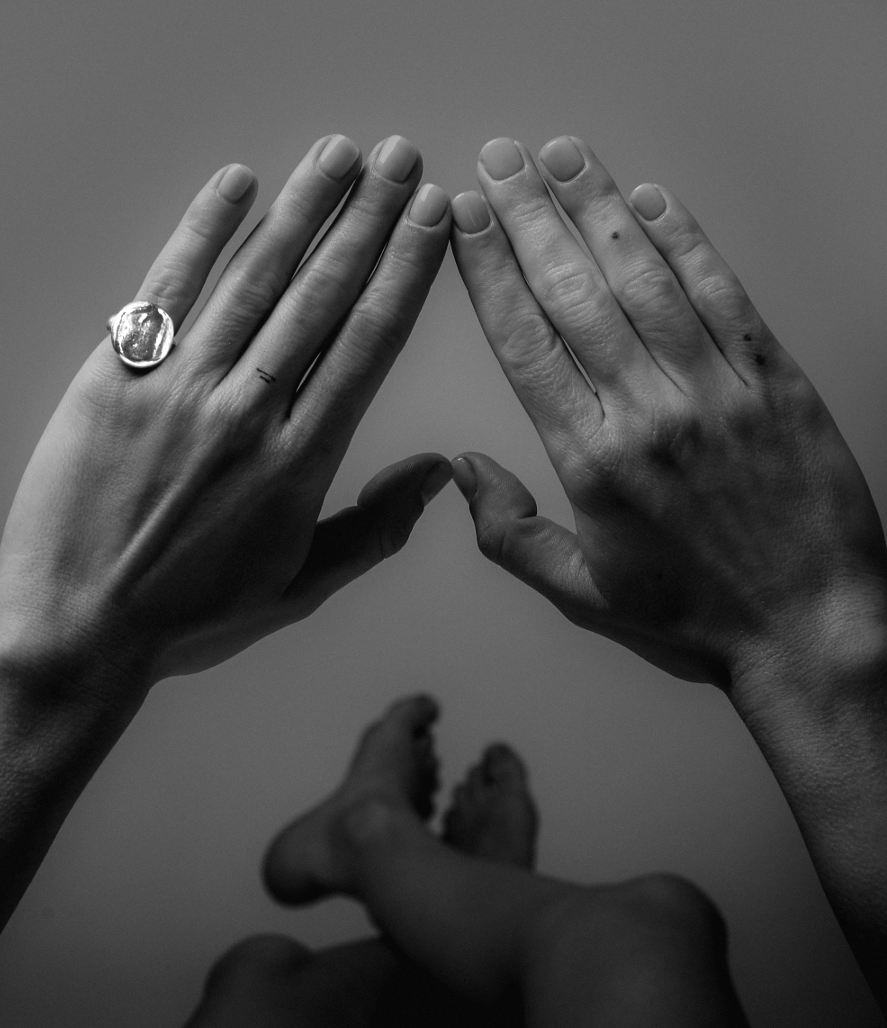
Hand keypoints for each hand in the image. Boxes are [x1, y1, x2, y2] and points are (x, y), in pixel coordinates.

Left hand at [0, 136, 451, 698]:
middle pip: (320, 296)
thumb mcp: (299, 585)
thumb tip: (439, 473)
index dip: (404, 273)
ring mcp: (179, 390)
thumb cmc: (189, 613)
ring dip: (301, 210)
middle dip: (366, 220)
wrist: (79, 625)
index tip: (431, 221)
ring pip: (253, 279)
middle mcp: (247, 413)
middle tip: (399, 159)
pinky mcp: (116, 378)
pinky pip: (166, 290)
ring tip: (339, 154)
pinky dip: (202, 233)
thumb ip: (376, 527)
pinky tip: (237, 185)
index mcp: (300, 463)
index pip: (367, 345)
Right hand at [449, 137, 886, 687]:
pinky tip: (652, 202)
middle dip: (529, 218)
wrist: (809, 628)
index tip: (465, 220)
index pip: (527, 344)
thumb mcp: (584, 596)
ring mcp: (717, 391)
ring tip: (563, 156)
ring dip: (598, 209)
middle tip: (500, 161)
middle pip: (575, 293)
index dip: (489, 272)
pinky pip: (724, 294)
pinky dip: (687, 241)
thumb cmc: (695, 618)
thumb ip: (510, 536)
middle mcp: (649, 414)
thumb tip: (461, 472)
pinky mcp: (776, 382)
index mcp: (593, 462)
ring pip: (646, 278)